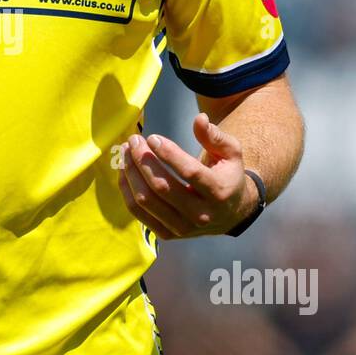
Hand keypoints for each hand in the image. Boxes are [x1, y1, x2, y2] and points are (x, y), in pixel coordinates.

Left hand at [118, 112, 252, 238]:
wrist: (231, 213)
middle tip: (134, 141)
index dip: (168, 153)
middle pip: (163, 187)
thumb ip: (215, 136)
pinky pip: (139, 213)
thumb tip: (199, 119)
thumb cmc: (227, 176)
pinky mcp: (168, 234)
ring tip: (126, 152)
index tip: (152, 137)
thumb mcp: (231, 153)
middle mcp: (201, 214)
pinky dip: (127, 190)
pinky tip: (124, 171)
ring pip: (147, 201)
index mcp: (219, 192)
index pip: (189, 172)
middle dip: (143, 160)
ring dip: (131, 173)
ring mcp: (183, 228)